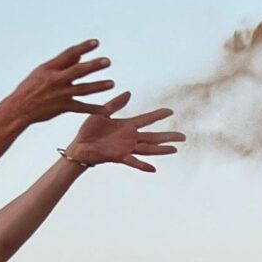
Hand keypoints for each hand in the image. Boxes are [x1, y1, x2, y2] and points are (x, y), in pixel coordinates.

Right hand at [9, 39, 117, 126]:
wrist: (19, 108)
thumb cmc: (30, 88)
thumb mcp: (43, 72)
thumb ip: (63, 64)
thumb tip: (80, 55)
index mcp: (50, 68)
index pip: (69, 54)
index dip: (83, 48)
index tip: (96, 42)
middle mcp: (56, 80)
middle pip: (78, 71)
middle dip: (93, 66)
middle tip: (107, 61)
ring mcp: (60, 94)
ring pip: (83, 89)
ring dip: (98, 86)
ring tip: (111, 83)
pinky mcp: (63, 107)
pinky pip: (81, 108)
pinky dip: (94, 109)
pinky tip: (105, 110)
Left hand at [67, 90, 184, 173]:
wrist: (77, 146)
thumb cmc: (88, 131)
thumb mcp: (101, 113)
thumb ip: (115, 104)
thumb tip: (129, 93)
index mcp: (126, 126)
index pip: (146, 119)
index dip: (158, 115)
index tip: (170, 111)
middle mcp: (129, 138)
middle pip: (153, 137)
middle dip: (168, 136)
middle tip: (183, 136)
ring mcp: (125, 148)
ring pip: (148, 149)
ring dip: (161, 150)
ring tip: (175, 149)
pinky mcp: (118, 157)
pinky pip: (132, 161)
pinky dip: (142, 165)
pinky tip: (153, 168)